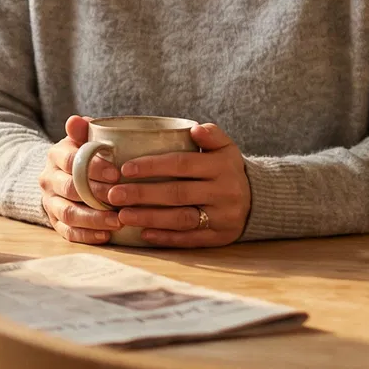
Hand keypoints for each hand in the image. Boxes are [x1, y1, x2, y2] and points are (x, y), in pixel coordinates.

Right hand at [39, 115, 118, 244]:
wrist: (64, 174)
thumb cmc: (84, 155)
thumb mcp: (83, 139)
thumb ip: (83, 130)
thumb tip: (76, 120)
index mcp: (56, 155)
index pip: (71, 161)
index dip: (93, 168)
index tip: (117, 173)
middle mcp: (48, 179)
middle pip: (70, 189)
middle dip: (97, 195)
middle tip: (122, 200)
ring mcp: (50, 202)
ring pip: (68, 213)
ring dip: (94, 219)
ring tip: (118, 222)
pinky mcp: (54, 222)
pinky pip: (68, 232)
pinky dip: (87, 235)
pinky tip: (106, 236)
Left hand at [99, 123, 250, 247]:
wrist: (255, 199)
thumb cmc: (225, 168)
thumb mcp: (225, 147)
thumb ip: (211, 134)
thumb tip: (194, 129)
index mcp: (222, 166)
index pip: (183, 164)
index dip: (153, 166)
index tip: (125, 169)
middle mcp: (225, 192)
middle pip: (178, 193)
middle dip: (142, 194)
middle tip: (113, 195)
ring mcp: (223, 217)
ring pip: (182, 219)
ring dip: (150, 218)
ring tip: (122, 215)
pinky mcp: (220, 237)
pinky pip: (191, 240)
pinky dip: (166, 238)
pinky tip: (143, 234)